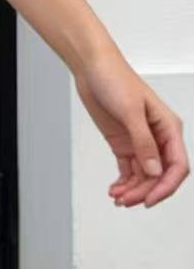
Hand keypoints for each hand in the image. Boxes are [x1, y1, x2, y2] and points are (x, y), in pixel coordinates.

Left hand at [74, 45, 188, 207]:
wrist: (91, 67)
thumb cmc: (115, 79)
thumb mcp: (130, 111)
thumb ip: (143, 143)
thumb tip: (154, 171)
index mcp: (169, 128)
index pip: (177, 166)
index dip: (166, 186)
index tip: (149, 200)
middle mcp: (157, 137)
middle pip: (159, 175)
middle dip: (145, 191)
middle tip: (126, 201)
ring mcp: (140, 141)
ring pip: (143, 175)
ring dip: (133, 189)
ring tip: (117, 197)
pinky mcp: (123, 143)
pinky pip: (129, 169)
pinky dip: (124, 182)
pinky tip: (114, 189)